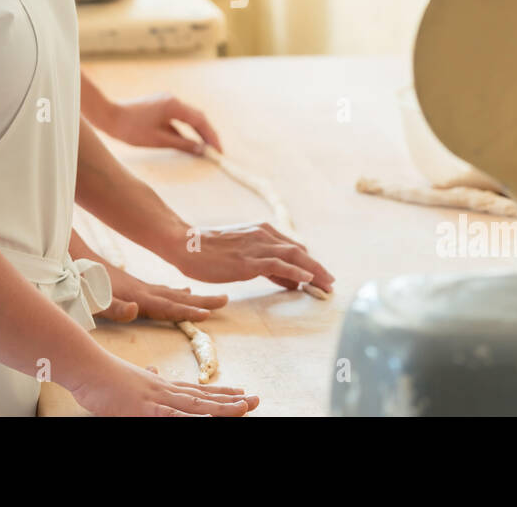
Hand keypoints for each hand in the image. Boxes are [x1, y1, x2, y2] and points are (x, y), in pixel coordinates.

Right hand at [66, 353, 257, 416]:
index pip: (197, 390)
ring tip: (244, 408)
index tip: (241, 393)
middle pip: (204, 397)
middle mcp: (164, 390)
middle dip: (231, 400)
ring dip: (220, 408)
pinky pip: (171, 416)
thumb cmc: (102, 375)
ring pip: (195, 405)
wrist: (86, 366)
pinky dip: (190, 418)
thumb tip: (154, 371)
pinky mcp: (143, 408)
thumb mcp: (129, 377)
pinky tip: (207, 419)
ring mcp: (155, 399)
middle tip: (256, 400)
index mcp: (161, 385)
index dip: (220, 393)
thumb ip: (146, 378)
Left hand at [94, 261, 229, 322]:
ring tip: (213, 300)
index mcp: (137, 297)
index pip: (166, 306)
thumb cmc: (83, 285)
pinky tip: (184, 292)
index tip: (207, 314)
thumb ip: (114, 307)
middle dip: (202, 301)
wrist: (75, 260)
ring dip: (193, 298)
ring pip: (173, 294)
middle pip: (178, 298)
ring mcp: (141, 288)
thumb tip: (135, 310)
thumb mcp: (94, 299)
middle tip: (225, 300)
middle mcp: (144, 291)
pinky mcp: (135, 287)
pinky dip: (177, 293)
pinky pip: (163, 292)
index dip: (186, 312)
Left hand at [104, 93, 222, 154]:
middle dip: (207, 134)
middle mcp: (172, 100)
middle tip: (216, 151)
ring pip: (188, 118)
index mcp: (174, 106)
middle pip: (197, 117)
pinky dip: (185, 130)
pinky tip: (188, 143)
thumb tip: (201, 150)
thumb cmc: (130, 129)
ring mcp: (166, 102)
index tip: (218, 151)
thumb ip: (182, 144)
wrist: (107, 116)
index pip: (200, 121)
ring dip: (197, 132)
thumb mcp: (158, 140)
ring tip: (206, 149)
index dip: (211, 137)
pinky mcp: (159, 107)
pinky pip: (177, 119)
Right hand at [170, 222, 335, 294]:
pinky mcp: (248, 260)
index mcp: (261, 232)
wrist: (185, 244)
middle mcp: (263, 235)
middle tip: (331, 282)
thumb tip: (290, 279)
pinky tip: (306, 280)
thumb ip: (265, 264)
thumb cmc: (209, 252)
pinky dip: (296, 271)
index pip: (293, 247)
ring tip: (326, 284)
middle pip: (299, 250)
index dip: (310, 262)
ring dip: (313, 271)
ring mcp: (256, 246)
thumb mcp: (242, 255)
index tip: (322, 276)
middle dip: (318, 267)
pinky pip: (278, 265)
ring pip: (294, 256)